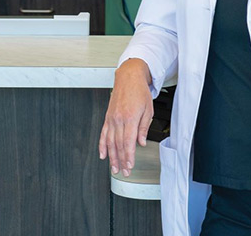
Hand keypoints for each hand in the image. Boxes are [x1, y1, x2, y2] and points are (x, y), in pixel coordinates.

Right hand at [99, 58, 153, 177]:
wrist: (128, 77)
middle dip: (121, 160)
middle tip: (124, 172)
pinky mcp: (108, 117)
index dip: (128, 156)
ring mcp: (111, 118)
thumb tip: (141, 142)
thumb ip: (144, 127)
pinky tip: (102, 154)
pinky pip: (103, 133)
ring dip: (111, 157)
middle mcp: (118, 119)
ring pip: (110, 142)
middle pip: (118, 145)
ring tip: (114, 168)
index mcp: (130, 118)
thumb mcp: (148, 109)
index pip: (128, 142)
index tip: (130, 166)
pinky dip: (102, 145)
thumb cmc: (139, 91)